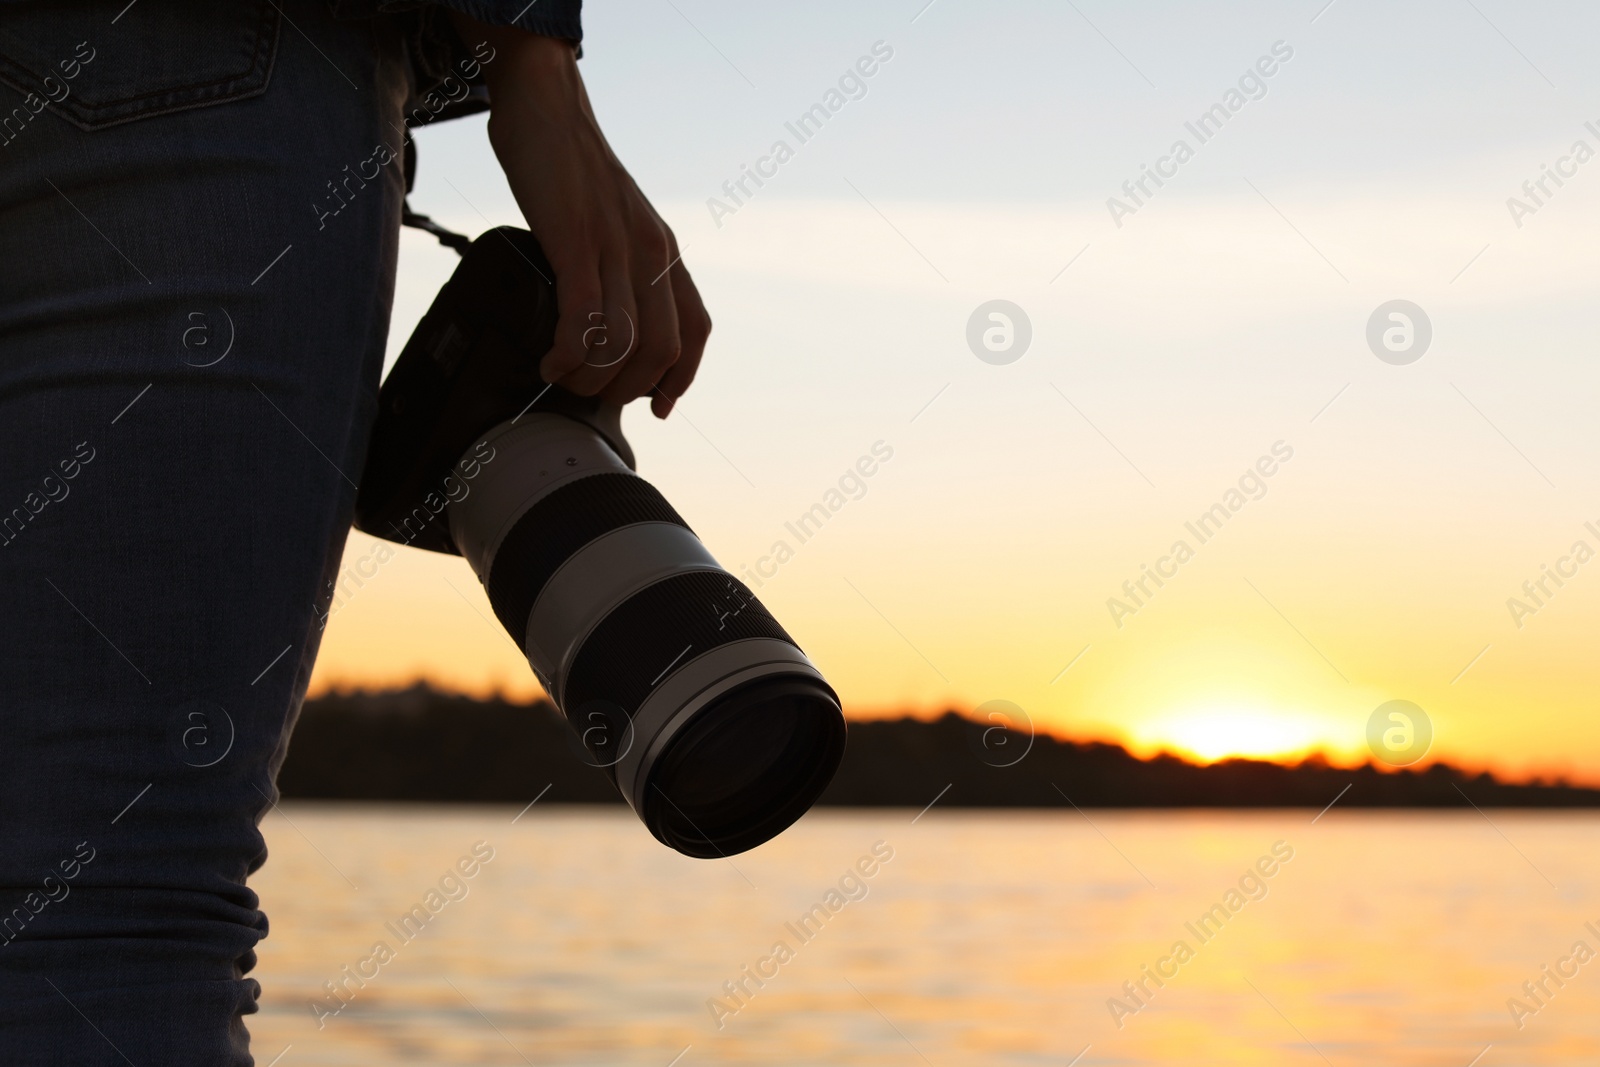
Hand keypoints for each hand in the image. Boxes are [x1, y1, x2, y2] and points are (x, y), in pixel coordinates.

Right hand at [449, 15, 709, 417]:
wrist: (547, 104)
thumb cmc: (571, 168)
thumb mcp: (614, 222)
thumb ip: (620, 266)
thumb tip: (604, 321)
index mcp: (664, 251)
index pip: (695, 330)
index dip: (681, 378)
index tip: (658, 406)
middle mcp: (651, 251)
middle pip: (662, 348)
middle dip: (627, 389)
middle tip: (590, 394)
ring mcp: (616, 244)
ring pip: (624, 341)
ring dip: (592, 378)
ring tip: (563, 379)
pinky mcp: (576, 238)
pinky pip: (584, 316)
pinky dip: (568, 353)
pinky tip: (550, 361)